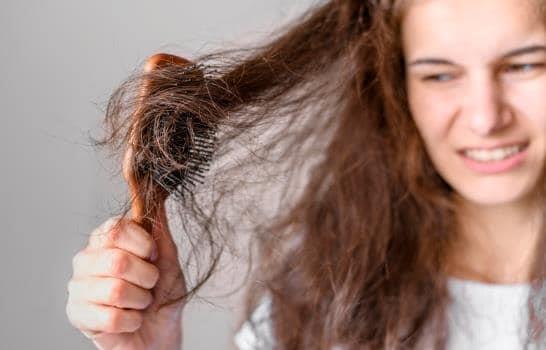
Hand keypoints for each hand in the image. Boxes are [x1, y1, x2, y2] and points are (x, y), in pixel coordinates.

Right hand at [66, 206, 186, 349]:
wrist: (160, 330)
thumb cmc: (161, 293)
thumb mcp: (167, 257)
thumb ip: (158, 227)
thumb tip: (155, 191)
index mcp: (105, 240)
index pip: (116, 229)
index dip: (144, 245)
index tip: (154, 257)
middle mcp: (86, 259)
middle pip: (117, 261)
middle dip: (146, 277)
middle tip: (149, 284)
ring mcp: (78, 287)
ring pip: (115, 291)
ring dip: (140, 301)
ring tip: (140, 302)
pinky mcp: (76, 315)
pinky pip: (111, 319)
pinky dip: (132, 321)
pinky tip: (131, 320)